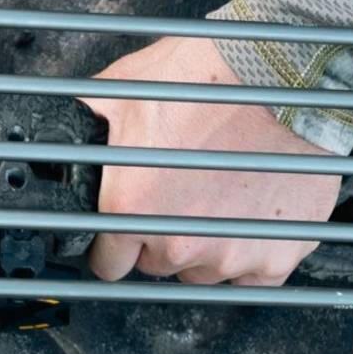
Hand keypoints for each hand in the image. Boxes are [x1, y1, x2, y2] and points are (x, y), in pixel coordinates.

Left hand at [77, 37, 343, 285]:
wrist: (286, 76)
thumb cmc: (209, 77)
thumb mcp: (125, 90)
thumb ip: (92, 125)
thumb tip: (66, 131)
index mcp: (132, 210)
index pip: (109, 264)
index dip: (115, 244)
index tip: (128, 226)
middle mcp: (179, 243)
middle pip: (158, 265)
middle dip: (163, 235)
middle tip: (182, 192)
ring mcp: (231, 256)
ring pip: (205, 271)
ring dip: (207, 243)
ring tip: (220, 195)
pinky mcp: (276, 257)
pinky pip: (253, 277)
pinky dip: (251, 252)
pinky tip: (250, 213)